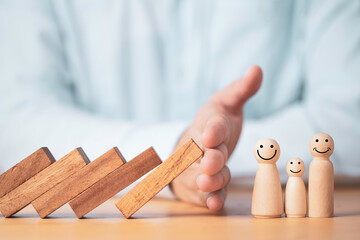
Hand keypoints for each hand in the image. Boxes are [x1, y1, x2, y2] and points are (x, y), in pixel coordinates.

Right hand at [170, 65, 262, 210]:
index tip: (212, 134)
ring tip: (209, 183)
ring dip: (207, 181)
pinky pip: (204, 194)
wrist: (196, 144)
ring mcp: (197, 167)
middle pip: (201, 153)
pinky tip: (214, 204)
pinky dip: (209, 199)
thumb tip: (257, 69)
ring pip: (200, 175)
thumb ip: (241, 90)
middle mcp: (199, 146)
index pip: (210, 125)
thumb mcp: (228, 103)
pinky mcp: (200, 185)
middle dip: (207, 158)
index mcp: (209, 123)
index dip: (211, 130)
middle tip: (211, 163)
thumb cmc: (216, 122)